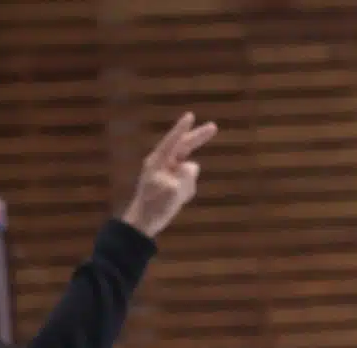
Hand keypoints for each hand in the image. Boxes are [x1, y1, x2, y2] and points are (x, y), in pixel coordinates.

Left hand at [121, 113, 217, 238]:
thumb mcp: (172, 190)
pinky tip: (178, 201)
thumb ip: (186, 175)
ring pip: (189, 171)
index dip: (183, 128)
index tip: (191, 115)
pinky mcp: (172, 184)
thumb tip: (193, 166)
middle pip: (183, 147)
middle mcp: (163, 164)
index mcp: (158, 161)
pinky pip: (188, 184)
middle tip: (213, 127)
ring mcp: (168, 174)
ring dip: (189, 183)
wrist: (143, 223)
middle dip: (197, 139)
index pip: (173, 141)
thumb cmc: (154, 205)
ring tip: (177, 198)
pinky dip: (187, 191)